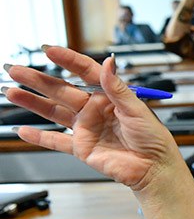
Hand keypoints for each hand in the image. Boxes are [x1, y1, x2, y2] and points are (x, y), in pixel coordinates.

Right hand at [3, 46, 183, 190]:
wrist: (154, 168)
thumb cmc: (154, 138)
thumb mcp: (137, 109)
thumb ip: (118, 88)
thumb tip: (109, 62)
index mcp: (110, 96)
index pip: (85, 73)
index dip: (67, 60)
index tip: (49, 50)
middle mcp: (95, 109)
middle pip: (62, 90)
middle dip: (38, 79)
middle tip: (15, 69)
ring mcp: (86, 128)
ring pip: (54, 112)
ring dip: (33, 103)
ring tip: (11, 91)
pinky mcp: (82, 148)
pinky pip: (57, 141)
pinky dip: (40, 137)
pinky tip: (22, 130)